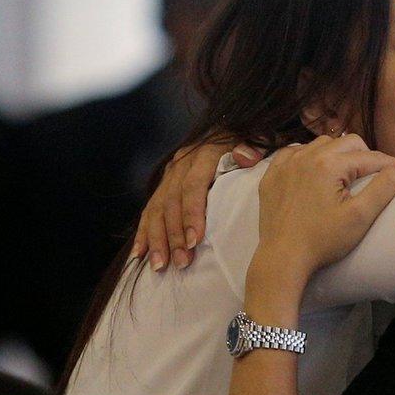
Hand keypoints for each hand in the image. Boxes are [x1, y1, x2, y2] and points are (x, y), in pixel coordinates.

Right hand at [132, 141, 266, 270]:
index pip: (193, 186)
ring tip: (160, 266)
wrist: (231, 128)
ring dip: (157, 239)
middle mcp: (183, 162)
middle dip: (175, 235)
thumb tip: (246, 156)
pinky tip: (139, 253)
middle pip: (172, 202)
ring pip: (157, 208)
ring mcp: (171, 173)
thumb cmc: (249, 142)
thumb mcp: (256, 139)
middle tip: (182, 262)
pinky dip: (143, 232)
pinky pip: (149, 209)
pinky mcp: (164, 183)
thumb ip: (252, 147)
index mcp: (204, 152)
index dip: (192, 213)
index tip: (196, 240)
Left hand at [245, 134, 394, 319]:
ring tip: (345, 173)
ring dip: (336, 154)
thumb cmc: (324, 241)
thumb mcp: (360, 216)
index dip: (388, 164)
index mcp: (329, 164)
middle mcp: (306, 156)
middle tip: (372, 175)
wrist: (282, 259)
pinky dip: (307, 157)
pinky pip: (293, 153)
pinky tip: (313, 171)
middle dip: (364, 155)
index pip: (368, 156)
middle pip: (346, 142)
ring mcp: (285, 165)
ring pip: (319, 144)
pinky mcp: (271, 176)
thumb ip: (385, 187)